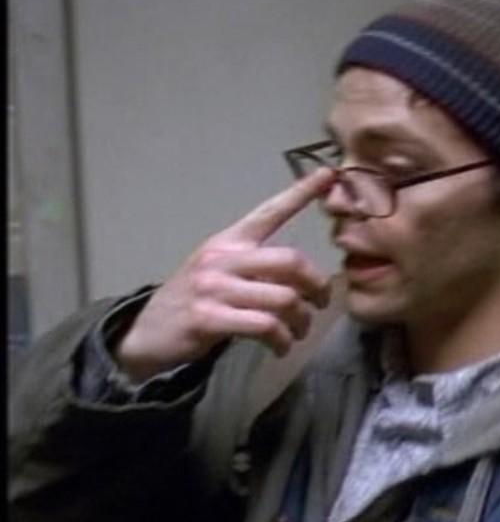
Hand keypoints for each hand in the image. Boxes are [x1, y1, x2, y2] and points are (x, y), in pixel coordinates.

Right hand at [114, 169, 336, 381]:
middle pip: (291, 262)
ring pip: (284, 298)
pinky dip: (282, 340)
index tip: (328, 173)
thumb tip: (301, 274)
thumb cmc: (194, 301)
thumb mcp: (220, 271)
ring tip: (299, 332)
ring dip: (302, 321)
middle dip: (318, 286)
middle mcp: (222, 258)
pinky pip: (265, 326)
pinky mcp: (209, 319)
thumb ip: (255, 266)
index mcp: (229, 241)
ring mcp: (214, 288)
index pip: (270, 211)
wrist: (147, 334)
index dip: (300, 192)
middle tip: (321, 304)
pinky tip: (280, 348)